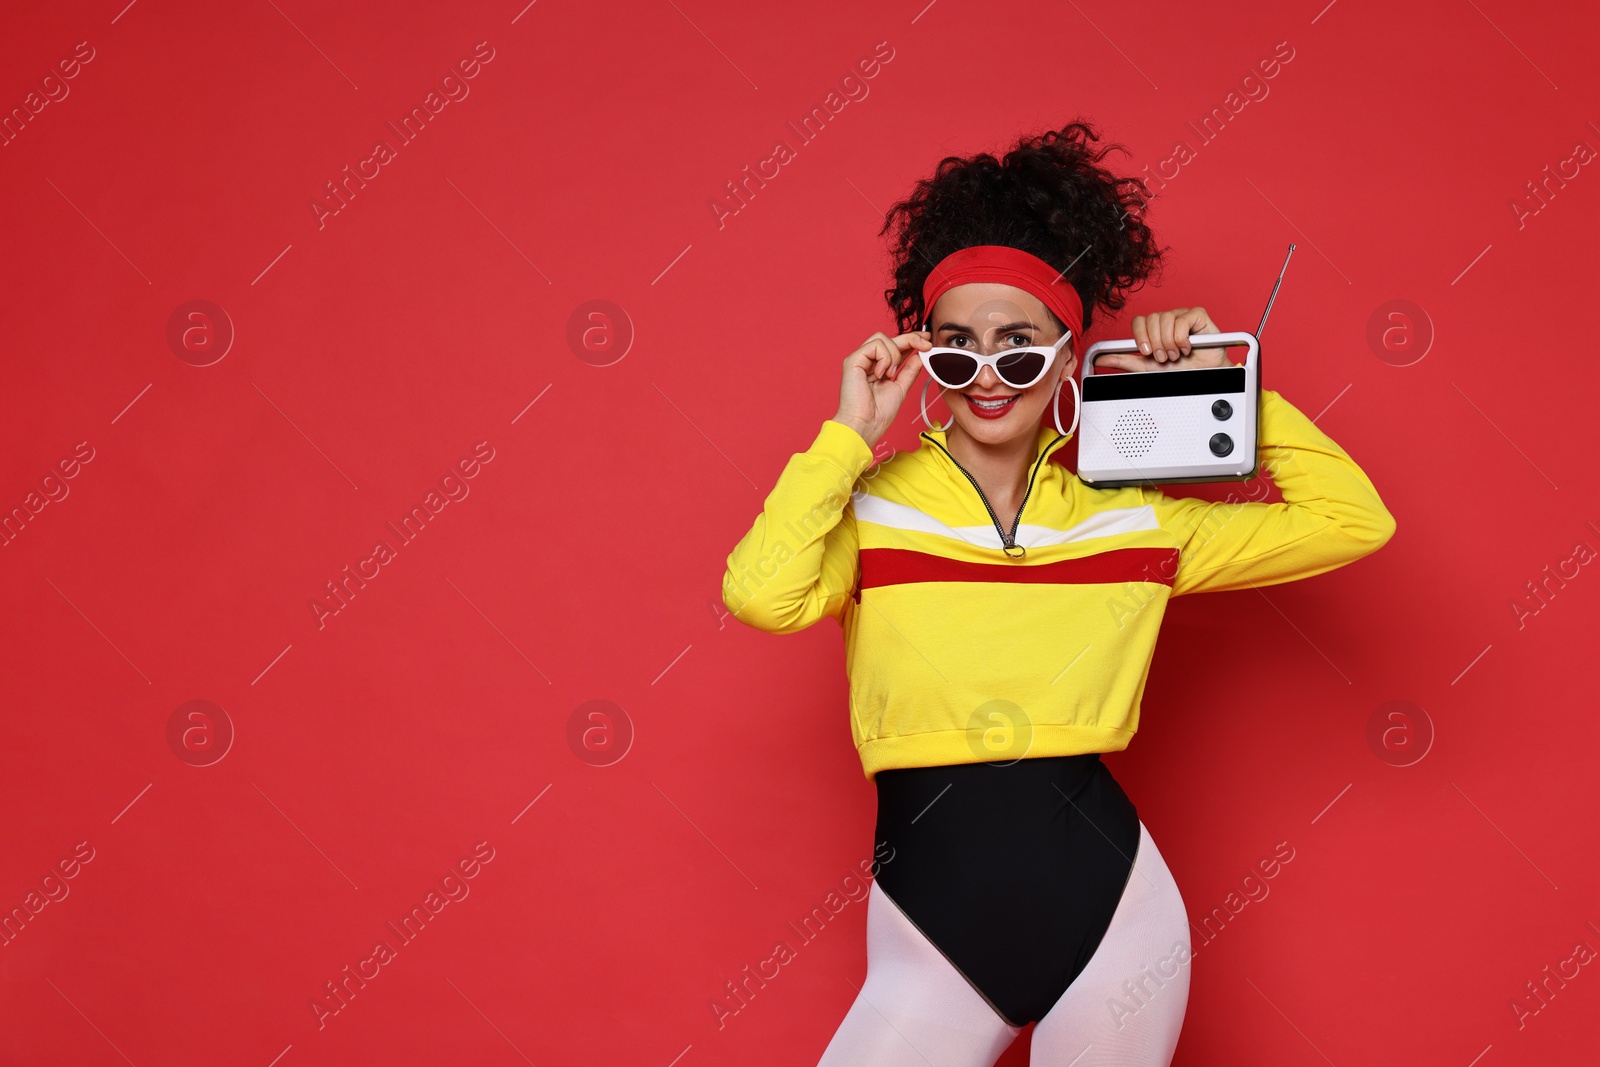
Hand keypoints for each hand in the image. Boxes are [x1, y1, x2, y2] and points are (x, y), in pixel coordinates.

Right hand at [833, 330, 930, 446]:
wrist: (865, 425)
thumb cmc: (877, 414)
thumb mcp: (900, 388)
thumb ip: (909, 371)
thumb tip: (919, 355)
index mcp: (878, 367)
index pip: (895, 346)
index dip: (912, 340)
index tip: (927, 340)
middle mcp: (867, 361)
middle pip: (890, 338)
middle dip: (911, 338)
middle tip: (926, 344)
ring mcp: (859, 359)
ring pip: (882, 338)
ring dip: (894, 355)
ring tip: (891, 374)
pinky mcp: (853, 360)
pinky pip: (876, 346)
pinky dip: (884, 359)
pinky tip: (881, 374)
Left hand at [1096, 306, 1236, 372]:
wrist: (1205, 375)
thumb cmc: (1180, 369)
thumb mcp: (1147, 367)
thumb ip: (1124, 361)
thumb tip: (1100, 358)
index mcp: (1154, 329)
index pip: (1138, 320)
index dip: (1140, 336)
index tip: (1145, 352)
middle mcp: (1167, 320)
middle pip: (1150, 318)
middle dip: (1156, 343)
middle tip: (1164, 357)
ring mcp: (1182, 315)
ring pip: (1165, 319)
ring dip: (1169, 343)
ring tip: (1176, 354)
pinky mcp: (1197, 314)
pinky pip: (1182, 320)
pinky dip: (1182, 338)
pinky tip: (1188, 347)